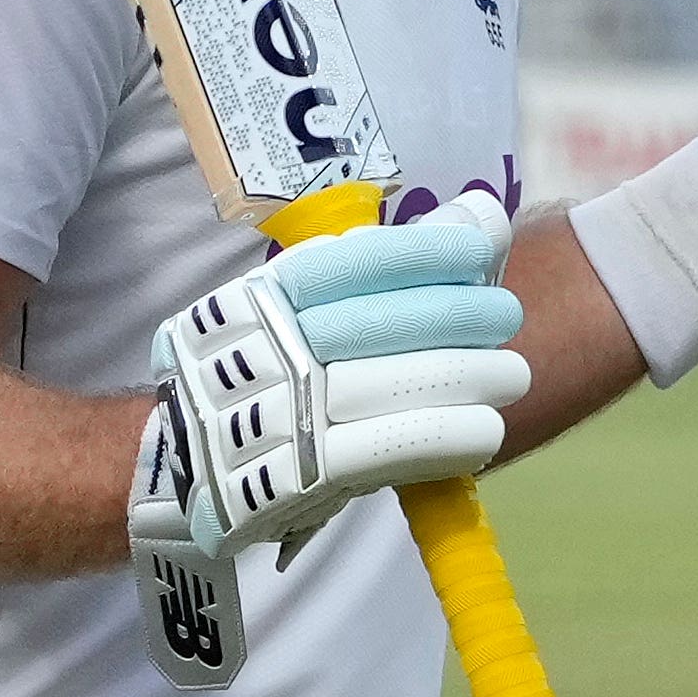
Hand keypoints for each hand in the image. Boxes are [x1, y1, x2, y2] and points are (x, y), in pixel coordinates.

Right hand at [138, 191, 528, 558]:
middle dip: (454, 315)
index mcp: (261, 300)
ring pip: (385, 386)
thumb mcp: (298, 315)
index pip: (346, 264)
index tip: (477, 248)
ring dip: (462, 379)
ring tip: (512, 375)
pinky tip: (485, 430)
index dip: (417, 252)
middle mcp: (263, 350)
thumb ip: (385, 271)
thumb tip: (480, 216)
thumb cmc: (265, 381)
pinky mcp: (294, 480)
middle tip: (508, 315)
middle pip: (375, 324)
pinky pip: (380, 452)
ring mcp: (274, 416)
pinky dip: (440, 438)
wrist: (184, 473)